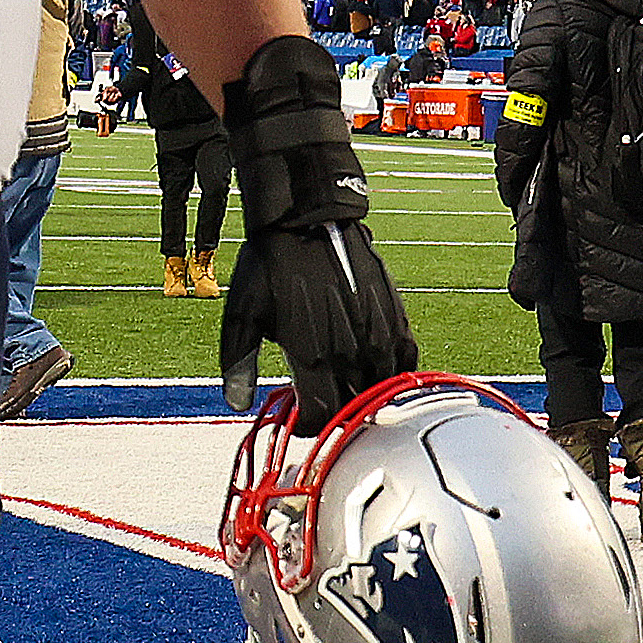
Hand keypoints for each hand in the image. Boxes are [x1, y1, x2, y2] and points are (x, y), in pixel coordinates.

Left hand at [220, 37, 422, 423]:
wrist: (308, 218)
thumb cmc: (270, 265)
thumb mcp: (242, 314)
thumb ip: (238, 364)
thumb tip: (237, 404)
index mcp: (311, 355)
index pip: (322, 418)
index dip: (310, 425)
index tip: (301, 416)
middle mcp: (349, 351)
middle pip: (354, 408)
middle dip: (337, 412)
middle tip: (322, 401)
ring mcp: (377, 334)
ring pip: (383, 387)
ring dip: (365, 393)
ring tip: (345, 384)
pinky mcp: (395, 316)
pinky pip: (405, 359)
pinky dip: (393, 372)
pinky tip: (374, 367)